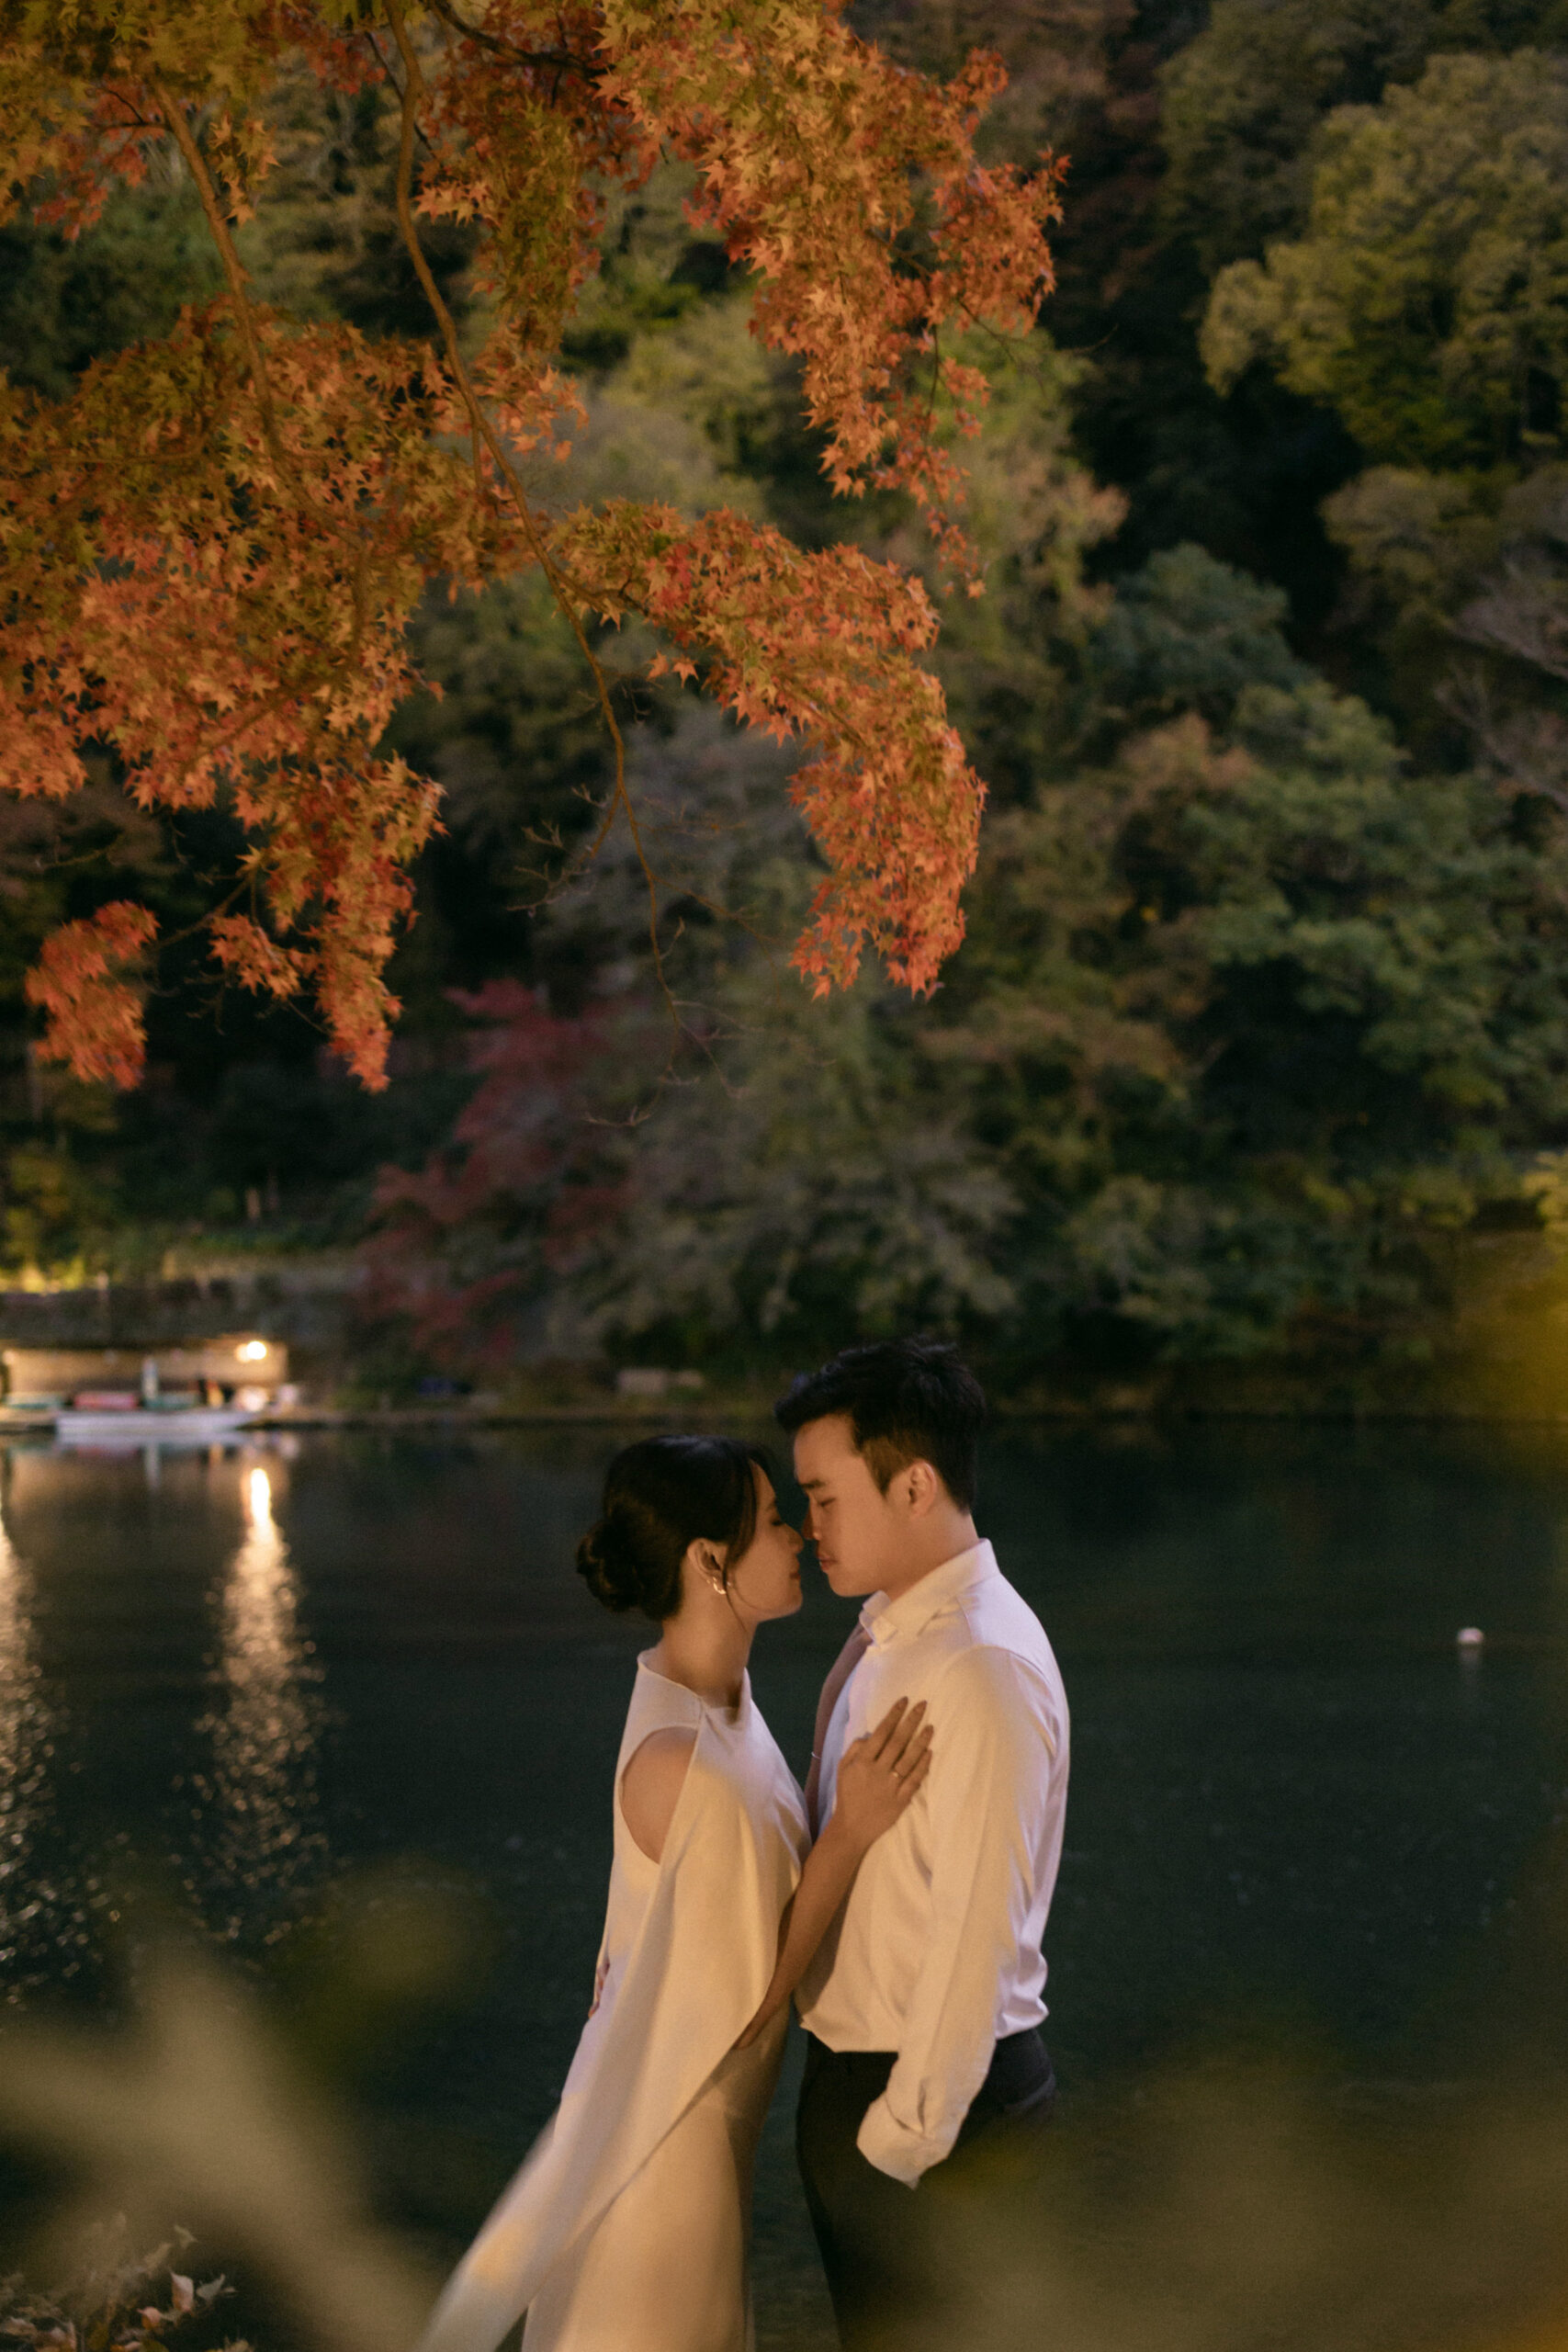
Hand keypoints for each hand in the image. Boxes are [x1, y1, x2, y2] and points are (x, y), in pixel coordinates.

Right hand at [830, 1698, 931, 1857]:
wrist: (852, 1828)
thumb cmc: (847, 1795)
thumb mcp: (842, 1770)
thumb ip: (854, 1749)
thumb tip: (870, 1734)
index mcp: (862, 1762)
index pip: (880, 1733)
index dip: (893, 1716)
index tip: (904, 1701)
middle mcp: (877, 1771)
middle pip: (897, 1742)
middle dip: (911, 1721)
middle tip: (923, 1705)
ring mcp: (890, 1786)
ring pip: (909, 1759)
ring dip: (921, 1741)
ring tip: (931, 1726)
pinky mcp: (901, 1800)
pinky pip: (914, 1780)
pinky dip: (923, 1766)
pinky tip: (930, 1752)